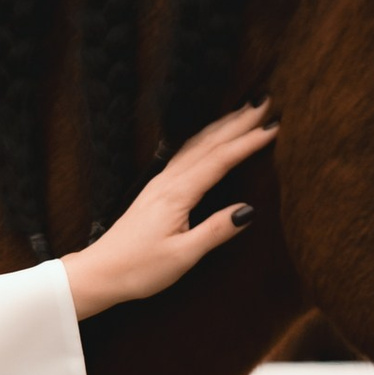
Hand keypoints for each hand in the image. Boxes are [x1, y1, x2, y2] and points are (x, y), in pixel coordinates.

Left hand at [60, 106, 275, 319]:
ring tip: (242, 111)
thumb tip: (248, 210)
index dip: (247, 142)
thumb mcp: (182, 256)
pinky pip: (184, 154)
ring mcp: (159, 183)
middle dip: (237, 122)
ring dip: (220, 126)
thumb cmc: (139, 269)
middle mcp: (167, 181)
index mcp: (177, 194)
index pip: (219, 160)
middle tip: (263, 102)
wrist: (100, 272)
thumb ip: (215, 231)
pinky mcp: (155, 190)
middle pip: (208, 143)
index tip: (273, 126)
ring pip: (195, 145)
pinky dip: (203, 140)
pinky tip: (208, 138)